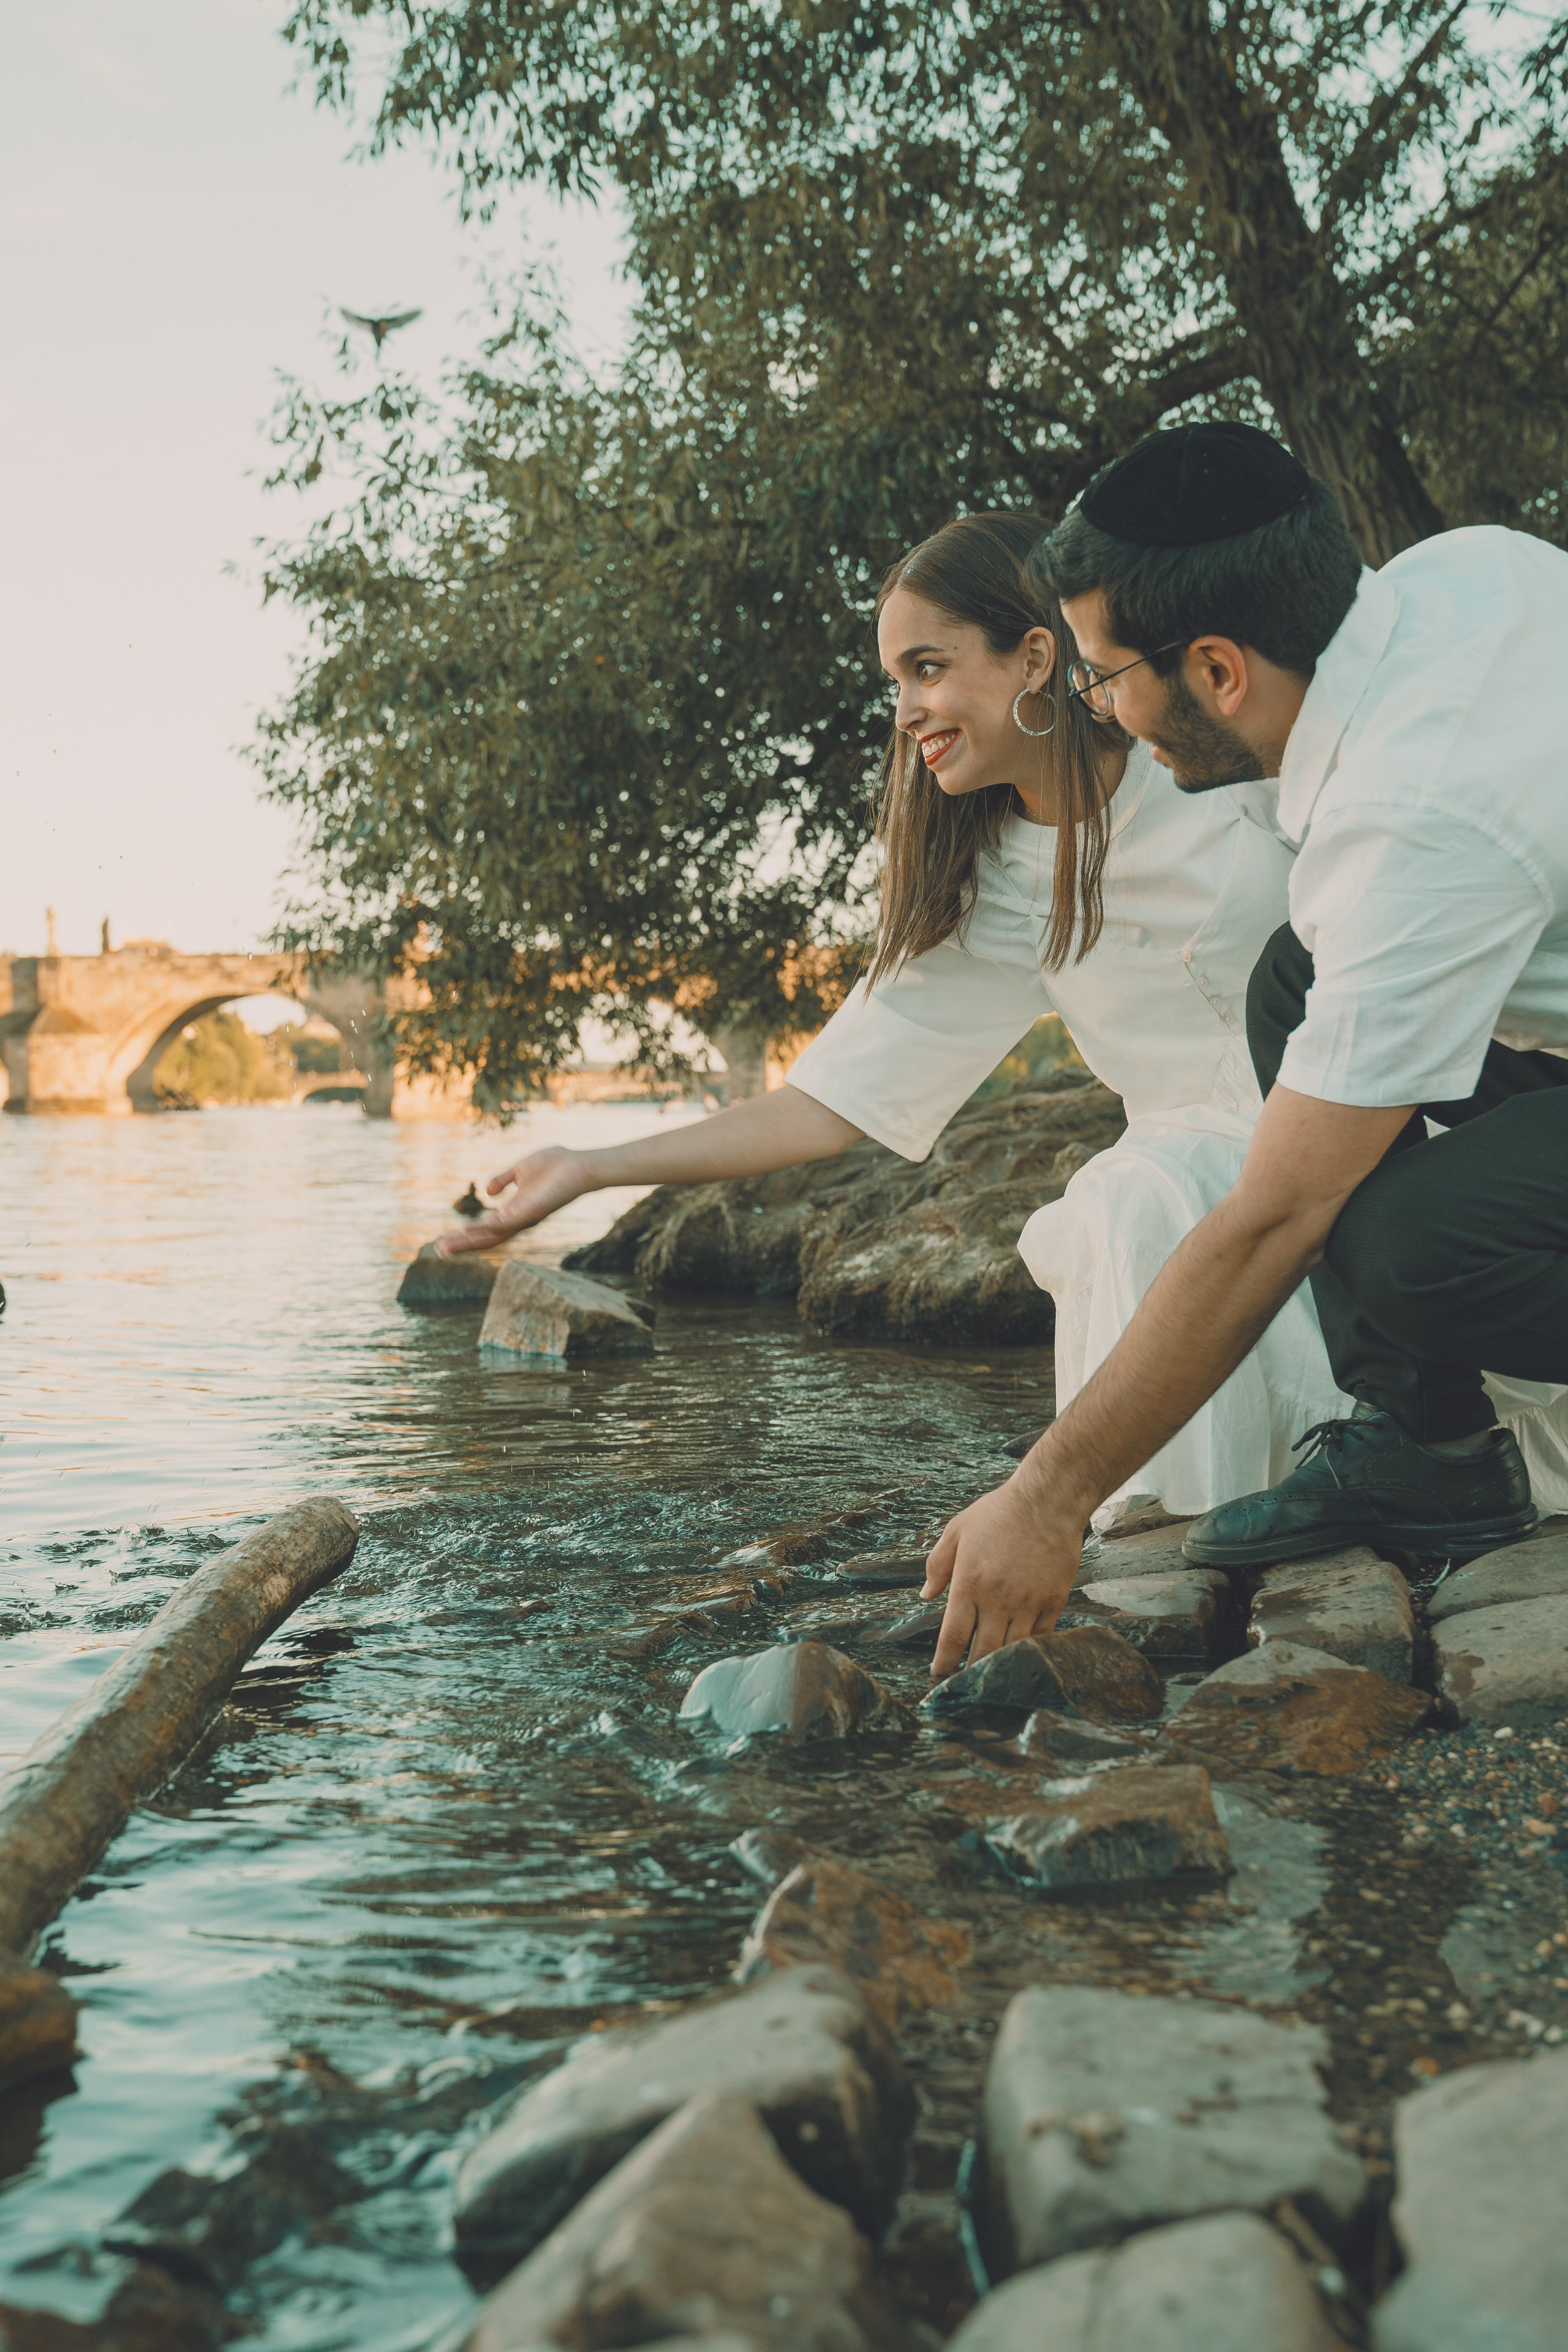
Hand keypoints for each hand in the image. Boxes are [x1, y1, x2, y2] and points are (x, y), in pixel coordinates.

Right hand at [434, 1147, 590, 1255]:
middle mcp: (519, 1219)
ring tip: (447, 1246)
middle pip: (487, 1238)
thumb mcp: (521, 1170)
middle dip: (463, 1245)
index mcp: (516, 1211)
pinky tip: (470, 1230)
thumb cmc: (556, 1165)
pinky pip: (508, 1223)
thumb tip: (486, 1191)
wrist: (580, 1165)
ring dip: (469, 1241)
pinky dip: (489, 1227)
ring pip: (493, 1235)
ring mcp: (526, 1217)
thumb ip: (503, 1180)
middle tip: (439, 1250)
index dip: (467, 1236)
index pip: (487, 1228)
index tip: (445, 1241)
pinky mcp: (533, 1211)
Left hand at [921, 1478, 1082, 1679]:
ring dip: (998, 1666)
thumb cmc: (998, 1513)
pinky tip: (1018, 1656)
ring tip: (989, 1677)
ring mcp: (1028, 1603)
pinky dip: (1027, 1650)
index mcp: (970, 1583)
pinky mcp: (1053, 1602)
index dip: (944, 1661)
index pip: (953, 1636)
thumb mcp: (957, 1531)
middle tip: (963, 1685)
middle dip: (970, 1673)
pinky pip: (1040, 1637)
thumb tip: (926, 1596)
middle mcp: (998, 1599)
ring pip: (1011, 1649)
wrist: (1047, 1502)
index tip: (938, 1673)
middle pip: (982, 1651)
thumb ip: (937, 1565)